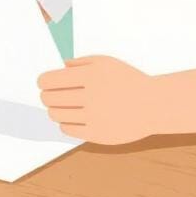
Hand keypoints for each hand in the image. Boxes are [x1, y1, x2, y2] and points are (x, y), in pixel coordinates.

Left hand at [37, 56, 162, 144]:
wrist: (152, 105)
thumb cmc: (129, 80)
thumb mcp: (107, 62)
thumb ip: (81, 62)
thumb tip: (61, 66)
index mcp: (90, 75)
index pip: (50, 80)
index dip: (43, 82)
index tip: (43, 83)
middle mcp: (90, 95)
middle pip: (49, 98)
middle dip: (46, 96)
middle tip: (49, 95)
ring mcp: (93, 116)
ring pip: (56, 115)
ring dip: (54, 110)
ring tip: (61, 106)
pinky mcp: (96, 134)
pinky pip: (67, 129)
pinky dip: (65, 123)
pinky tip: (72, 117)